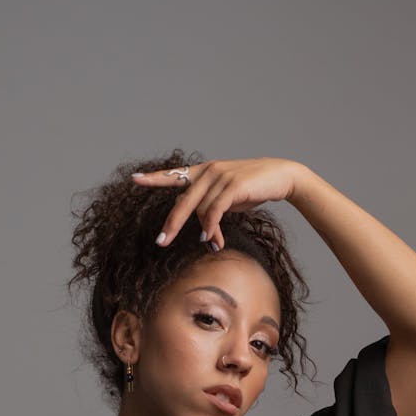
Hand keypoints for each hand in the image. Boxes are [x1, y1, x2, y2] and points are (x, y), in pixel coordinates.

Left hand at [131, 157, 303, 249]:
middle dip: (171, 224)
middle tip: (161, 242)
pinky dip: (211, 226)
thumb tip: (202, 227)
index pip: (175, 175)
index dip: (155, 178)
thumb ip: (211, 206)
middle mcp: (209, 171)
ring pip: (201, 210)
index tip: (135, 180)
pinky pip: (215, 210)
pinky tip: (211, 238)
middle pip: (182, 201)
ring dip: (204, 232)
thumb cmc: (253, 187)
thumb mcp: (228, 197)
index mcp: (204, 171)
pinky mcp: (233, 186)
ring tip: (210, 244)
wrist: (280, 177)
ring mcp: (220, 177)